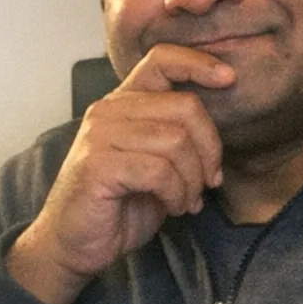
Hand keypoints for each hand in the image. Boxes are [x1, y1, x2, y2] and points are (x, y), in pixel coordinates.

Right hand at [8, 46, 233, 303]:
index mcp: (123, 103)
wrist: (73, 244)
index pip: (161, 59)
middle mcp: (108, 110)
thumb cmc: (118, 205)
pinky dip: (176, 194)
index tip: (229, 79)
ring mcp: (100, 135)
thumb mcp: (154, 163)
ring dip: (193, 179)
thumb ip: (177, 138)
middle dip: (210, 148)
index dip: (199, 63)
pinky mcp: (98, 165)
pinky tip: (173, 208)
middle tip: (209, 181)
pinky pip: (159, 171)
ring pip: (176, 141)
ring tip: (187, 200)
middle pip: (184, 106)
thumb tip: (218, 133)